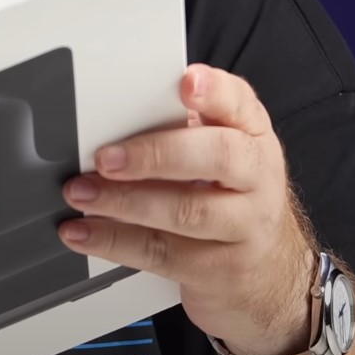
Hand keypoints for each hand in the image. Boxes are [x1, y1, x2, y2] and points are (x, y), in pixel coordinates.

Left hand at [58, 64, 315, 354]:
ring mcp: (245, 227)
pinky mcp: (220, 271)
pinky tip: (84, 232)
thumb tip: (120, 112)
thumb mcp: (225, 152)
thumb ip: (185, 126)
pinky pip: (163, 255)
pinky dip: (115, 242)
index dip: (215, 92)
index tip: (186, 83)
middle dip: (156, 154)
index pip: (240, 104)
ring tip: (82, 193)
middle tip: (106, 157)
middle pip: (218, 157)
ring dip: (125, 201)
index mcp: (252, 136)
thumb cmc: (235, 196)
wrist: (272, 270)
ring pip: (187, 212)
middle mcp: (257, 178)